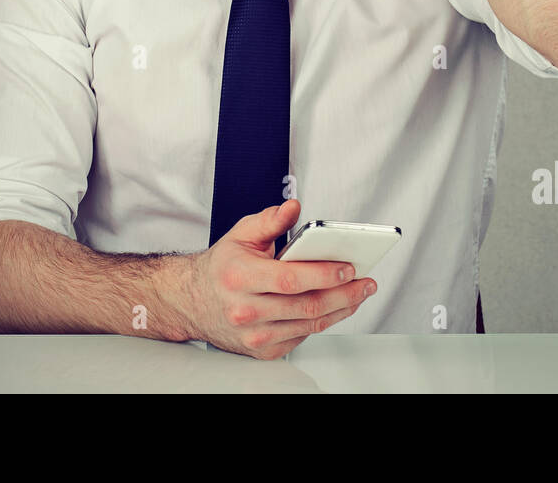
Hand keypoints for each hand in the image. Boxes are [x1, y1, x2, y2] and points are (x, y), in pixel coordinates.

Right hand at [183, 198, 376, 358]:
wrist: (192, 301)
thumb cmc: (221, 267)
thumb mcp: (241, 234)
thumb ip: (269, 220)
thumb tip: (293, 207)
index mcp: (239, 277)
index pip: (290, 279)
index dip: (323, 274)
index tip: (348, 267)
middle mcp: (245, 310)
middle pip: (306, 305)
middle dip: (344, 294)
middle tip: (365, 282)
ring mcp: (254, 335)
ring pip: (309, 324)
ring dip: (341, 309)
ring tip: (359, 293)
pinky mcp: (262, 350)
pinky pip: (301, 336)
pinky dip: (322, 321)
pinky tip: (335, 307)